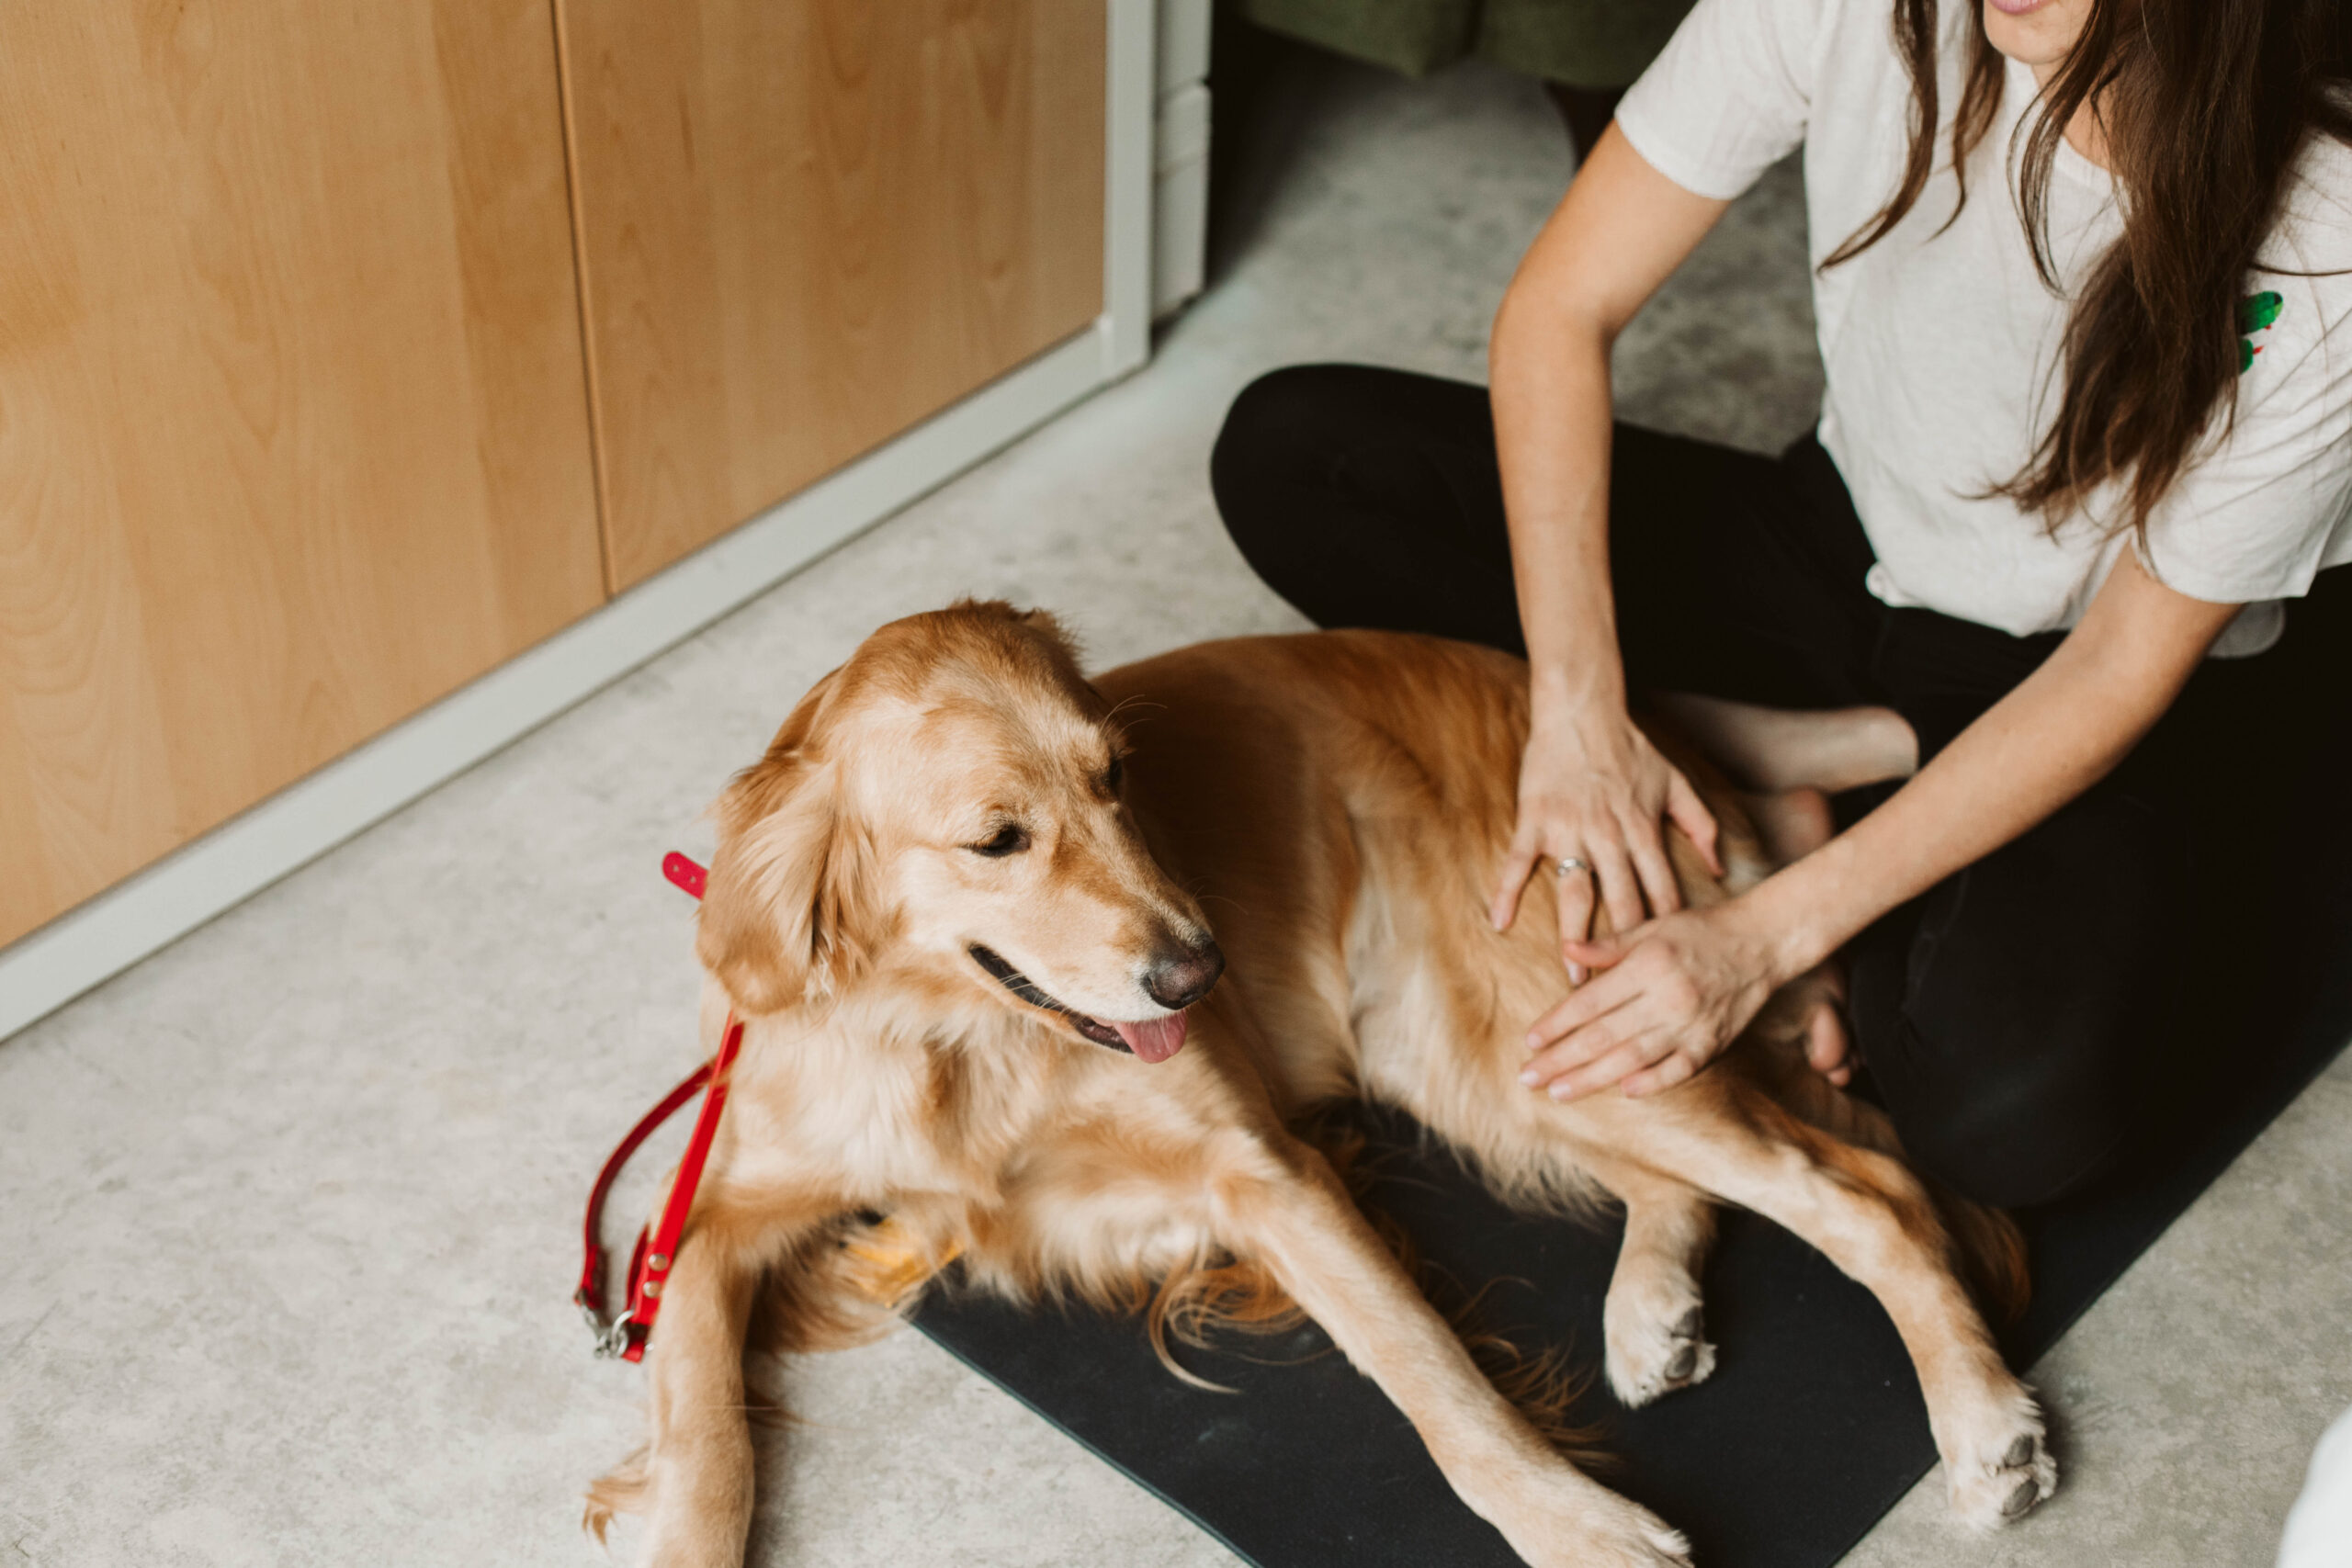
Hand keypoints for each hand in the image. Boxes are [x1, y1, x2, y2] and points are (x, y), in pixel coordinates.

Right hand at [1489, 703, 1720, 980]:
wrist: (1583, 711)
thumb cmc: (1630, 748)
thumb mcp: (1676, 783)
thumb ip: (1701, 825)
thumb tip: (1718, 867)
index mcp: (1644, 831)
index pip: (1659, 892)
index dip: (1663, 933)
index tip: (1665, 969)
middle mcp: (1610, 836)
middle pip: (1620, 903)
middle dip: (1623, 952)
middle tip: (1620, 995)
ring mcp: (1570, 830)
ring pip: (1575, 892)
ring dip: (1574, 938)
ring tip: (1571, 977)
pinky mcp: (1535, 820)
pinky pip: (1519, 862)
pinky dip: (1508, 892)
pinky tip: (1498, 923)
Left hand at [1517, 899, 1792, 1100]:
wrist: (1762, 942)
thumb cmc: (1700, 931)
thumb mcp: (1651, 928)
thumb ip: (1608, 945)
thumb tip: (1566, 951)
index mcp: (1647, 965)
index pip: (1590, 1002)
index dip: (1557, 1024)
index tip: (1530, 1042)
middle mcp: (1667, 997)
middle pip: (1603, 1036)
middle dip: (1561, 1060)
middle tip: (1528, 1078)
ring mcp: (1692, 1024)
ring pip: (1632, 1058)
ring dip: (1592, 1078)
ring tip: (1559, 1092)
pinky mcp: (1713, 1043)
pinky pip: (1677, 1070)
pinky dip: (1651, 1083)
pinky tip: (1622, 1092)